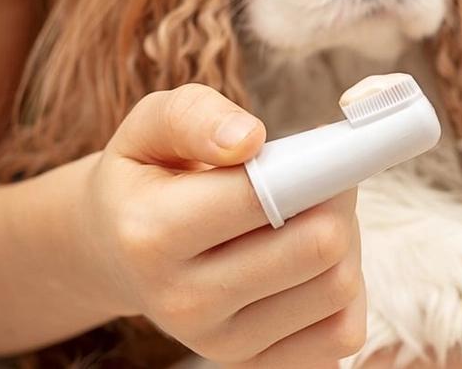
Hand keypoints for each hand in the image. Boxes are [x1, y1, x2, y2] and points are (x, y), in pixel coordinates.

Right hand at [85, 84, 366, 366]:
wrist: (115, 254)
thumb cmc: (145, 178)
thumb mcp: (149, 128)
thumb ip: (195, 117)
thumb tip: (248, 139)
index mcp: (152, 234)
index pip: (264, 198)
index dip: (313, 165)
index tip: (329, 148)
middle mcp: (184, 301)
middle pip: (319, 246)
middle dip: (336, 199)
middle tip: (322, 177)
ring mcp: (220, 343)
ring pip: (339, 287)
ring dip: (346, 242)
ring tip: (311, 217)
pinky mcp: (254, 364)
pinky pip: (341, 334)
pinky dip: (344, 292)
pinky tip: (311, 263)